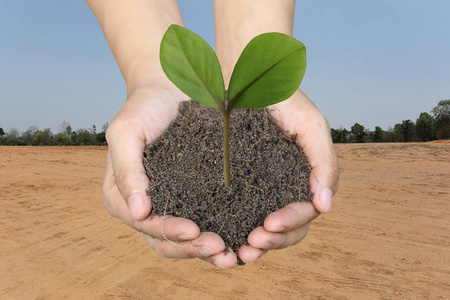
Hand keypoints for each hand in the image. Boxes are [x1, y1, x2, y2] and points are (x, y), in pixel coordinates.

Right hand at [103, 84, 236, 267]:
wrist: (170, 89)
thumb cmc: (144, 107)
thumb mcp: (126, 131)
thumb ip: (126, 168)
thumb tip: (138, 211)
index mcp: (124, 198)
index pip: (147, 224)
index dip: (169, 231)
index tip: (193, 230)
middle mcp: (147, 209)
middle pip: (168, 242)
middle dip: (194, 249)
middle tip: (221, 249)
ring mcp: (173, 206)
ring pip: (189, 241)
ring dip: (210, 251)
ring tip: (234, 254)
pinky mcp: (197, 198)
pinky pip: (211, 222)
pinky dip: (225, 233)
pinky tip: (244, 238)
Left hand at [237, 89, 338, 262]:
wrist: (249, 78)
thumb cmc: (286, 100)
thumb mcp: (312, 127)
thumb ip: (325, 164)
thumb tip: (325, 206)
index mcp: (304, 180)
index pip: (304, 213)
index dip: (290, 223)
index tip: (269, 224)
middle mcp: (284, 189)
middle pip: (286, 228)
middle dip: (272, 241)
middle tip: (251, 245)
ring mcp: (261, 189)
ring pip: (263, 228)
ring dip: (254, 244)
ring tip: (238, 253)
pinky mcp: (236, 184)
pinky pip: (236, 214)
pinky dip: (232, 230)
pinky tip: (220, 239)